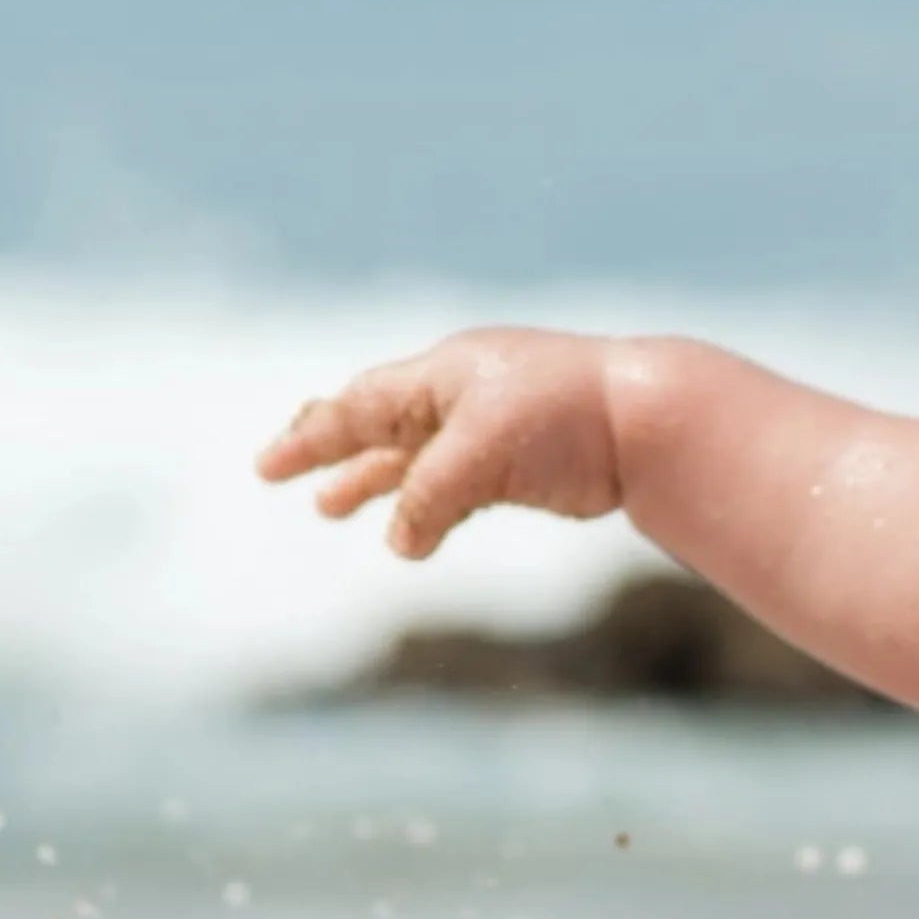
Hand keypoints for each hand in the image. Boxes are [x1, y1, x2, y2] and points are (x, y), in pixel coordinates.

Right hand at [254, 328, 622, 559]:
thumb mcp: (482, 454)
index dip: (311, 438)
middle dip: (329, 448)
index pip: (359, 406)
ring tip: (330, 507)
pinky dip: (426, 505)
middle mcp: (460, 393)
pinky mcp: (522, 461)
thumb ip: (429, 496)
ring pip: (414, 455)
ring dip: (372, 481)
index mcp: (443, 374)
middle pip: (377, 422)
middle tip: (282, 472)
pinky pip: (455, 482)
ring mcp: (491, 426)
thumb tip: (398, 544)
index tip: (268, 469)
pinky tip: (409, 533)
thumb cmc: (567, 417)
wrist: (651, 418)